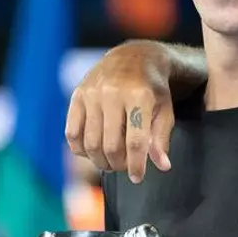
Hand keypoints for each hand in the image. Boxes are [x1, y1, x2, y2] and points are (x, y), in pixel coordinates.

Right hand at [66, 44, 175, 180]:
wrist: (132, 58)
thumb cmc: (152, 88)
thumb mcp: (164, 109)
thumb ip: (161, 138)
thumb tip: (162, 166)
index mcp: (139, 96)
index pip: (136, 141)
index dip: (136, 165)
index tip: (137, 178)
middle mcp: (113, 94)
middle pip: (111, 146)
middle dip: (118, 164)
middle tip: (124, 167)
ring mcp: (92, 94)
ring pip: (90, 143)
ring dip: (100, 160)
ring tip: (110, 163)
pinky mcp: (77, 96)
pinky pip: (72, 133)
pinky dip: (80, 149)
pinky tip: (92, 152)